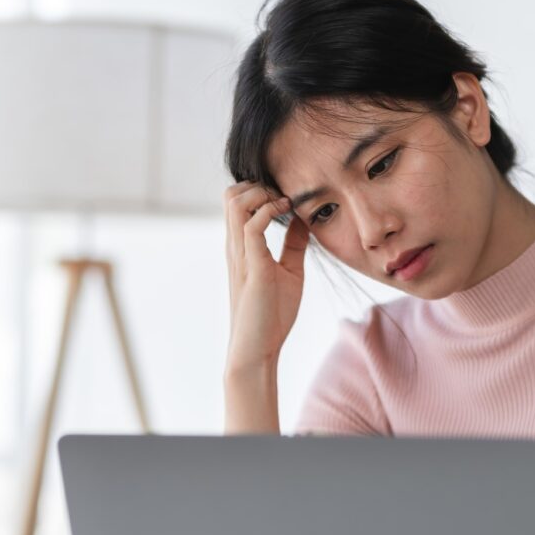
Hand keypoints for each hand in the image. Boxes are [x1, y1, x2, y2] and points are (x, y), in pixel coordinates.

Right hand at [223, 181, 310, 372]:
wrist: (258, 349)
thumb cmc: (271, 315)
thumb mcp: (289, 271)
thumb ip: (293, 245)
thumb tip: (303, 221)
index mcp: (241, 247)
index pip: (236, 200)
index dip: (259, 188)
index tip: (287, 196)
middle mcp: (235, 246)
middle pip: (231, 193)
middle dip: (259, 185)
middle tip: (284, 198)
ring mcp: (240, 255)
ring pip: (236, 202)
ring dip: (262, 194)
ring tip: (284, 204)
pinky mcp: (251, 266)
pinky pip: (251, 226)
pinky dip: (269, 212)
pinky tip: (287, 215)